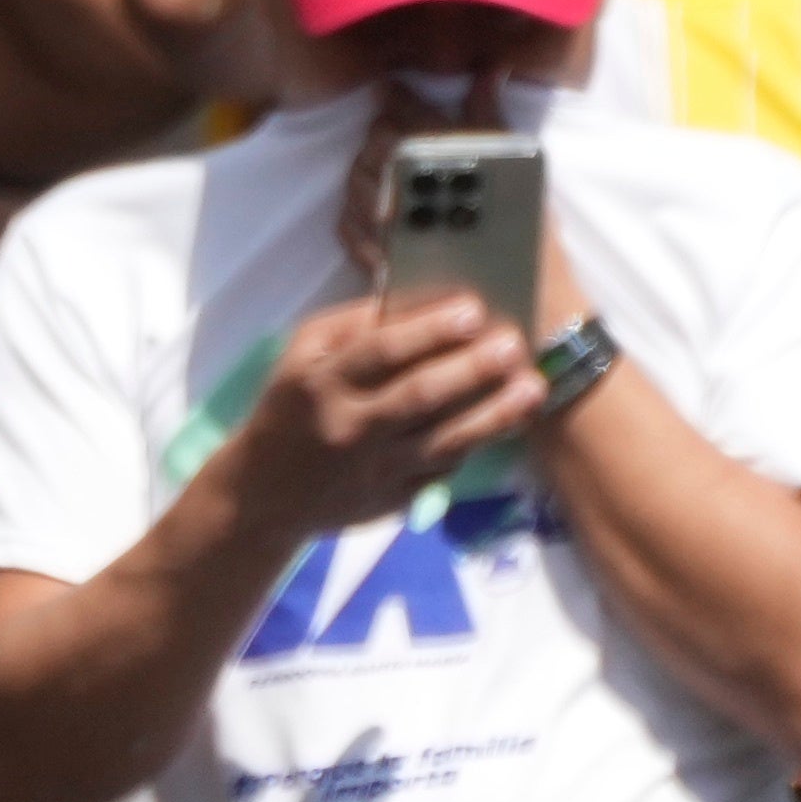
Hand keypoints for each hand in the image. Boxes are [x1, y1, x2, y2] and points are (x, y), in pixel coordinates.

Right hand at [215, 284, 541, 540]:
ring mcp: (377, 469)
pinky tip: (508, 418)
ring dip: (493, 413)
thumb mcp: (303, 354)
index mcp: (323, 382)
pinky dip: (478, 441)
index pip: (380, 352)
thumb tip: (419, 302)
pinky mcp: (397, 499)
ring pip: (444, 439)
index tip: (472, 309)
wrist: (267, 494)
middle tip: (514, 344)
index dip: (428, 331)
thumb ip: (354, 326)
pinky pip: (445, 467)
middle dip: (471, 369)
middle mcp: (351, 426)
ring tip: (533, 387)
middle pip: (419, 396)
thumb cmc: (292, 407)